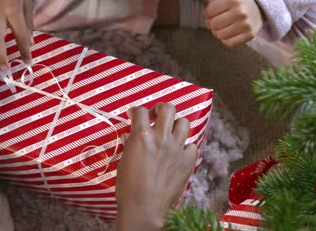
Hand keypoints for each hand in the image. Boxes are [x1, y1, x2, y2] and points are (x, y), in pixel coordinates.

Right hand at [115, 103, 197, 230]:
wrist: (144, 207)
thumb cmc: (128, 187)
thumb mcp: (124, 160)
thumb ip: (130, 144)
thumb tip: (130, 136)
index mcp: (142, 136)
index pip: (140, 111)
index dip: (135, 110)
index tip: (134, 114)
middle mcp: (161, 138)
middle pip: (168, 109)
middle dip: (160, 109)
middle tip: (155, 116)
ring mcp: (176, 149)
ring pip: (184, 123)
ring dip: (175, 125)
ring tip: (169, 132)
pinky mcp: (187, 161)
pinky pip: (191, 146)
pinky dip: (185, 146)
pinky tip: (178, 152)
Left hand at [205, 0, 263, 46]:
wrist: (260, 7)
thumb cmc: (239, 3)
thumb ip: (215, 5)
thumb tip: (206, 19)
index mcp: (234, 0)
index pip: (209, 11)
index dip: (207, 14)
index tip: (210, 14)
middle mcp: (241, 12)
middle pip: (213, 24)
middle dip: (210, 24)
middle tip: (213, 22)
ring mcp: (246, 24)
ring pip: (220, 35)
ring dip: (216, 33)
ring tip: (220, 28)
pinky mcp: (250, 35)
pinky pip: (229, 43)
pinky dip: (224, 40)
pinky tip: (226, 34)